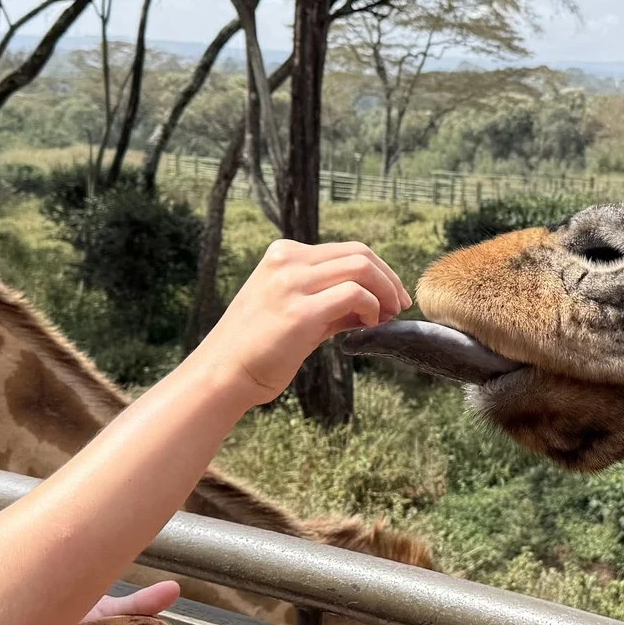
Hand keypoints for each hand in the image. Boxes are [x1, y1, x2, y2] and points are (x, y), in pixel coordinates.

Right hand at [215, 240, 408, 404]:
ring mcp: (291, 283)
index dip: (378, 271)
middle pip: (359, 253)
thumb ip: (331, 302)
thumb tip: (375, 304)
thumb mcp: (295, 312)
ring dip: (386, 291)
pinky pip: (354, 295)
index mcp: (283, 254)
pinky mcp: (299, 311)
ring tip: (388, 317)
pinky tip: (371, 326)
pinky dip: (372, 308)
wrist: (223, 374)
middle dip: (389, 278)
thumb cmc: (258, 349)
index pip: (345, 250)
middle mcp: (286, 261)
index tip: (391, 296)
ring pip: (361, 267)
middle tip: (400, 305)